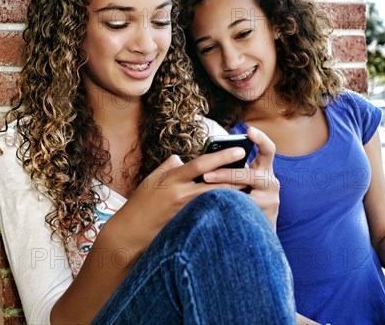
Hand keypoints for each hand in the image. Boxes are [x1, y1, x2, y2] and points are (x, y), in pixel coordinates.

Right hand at [106, 147, 245, 255]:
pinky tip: (237, 210)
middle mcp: (181, 194)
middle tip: (254, 171)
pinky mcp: (188, 226)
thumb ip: (168, 168)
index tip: (240, 149)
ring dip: (235, 195)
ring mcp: (186, 212)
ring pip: (217, 201)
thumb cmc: (139, 205)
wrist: (130, 233)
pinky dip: (224, 211)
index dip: (222, 155)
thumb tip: (180, 160)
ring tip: (251, 189)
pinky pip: (211, 216)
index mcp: (172, 179)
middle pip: (216, 184)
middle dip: (237, 177)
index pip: (201, 164)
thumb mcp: (151, 180)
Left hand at [200, 127, 279, 228]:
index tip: (249, 130)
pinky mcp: (265, 213)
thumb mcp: (238, 181)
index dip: (260, 139)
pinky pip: (242, 207)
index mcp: (263, 169)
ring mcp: (270, 198)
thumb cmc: (241, 200)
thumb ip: (226, 167)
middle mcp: (271, 181)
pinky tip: (213, 207)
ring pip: (243, 192)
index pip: (267, 149)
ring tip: (204, 190)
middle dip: (226, 174)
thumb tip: (197, 157)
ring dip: (222, 189)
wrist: (256, 231)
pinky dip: (227, 206)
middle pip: (250, 172)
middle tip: (205, 175)